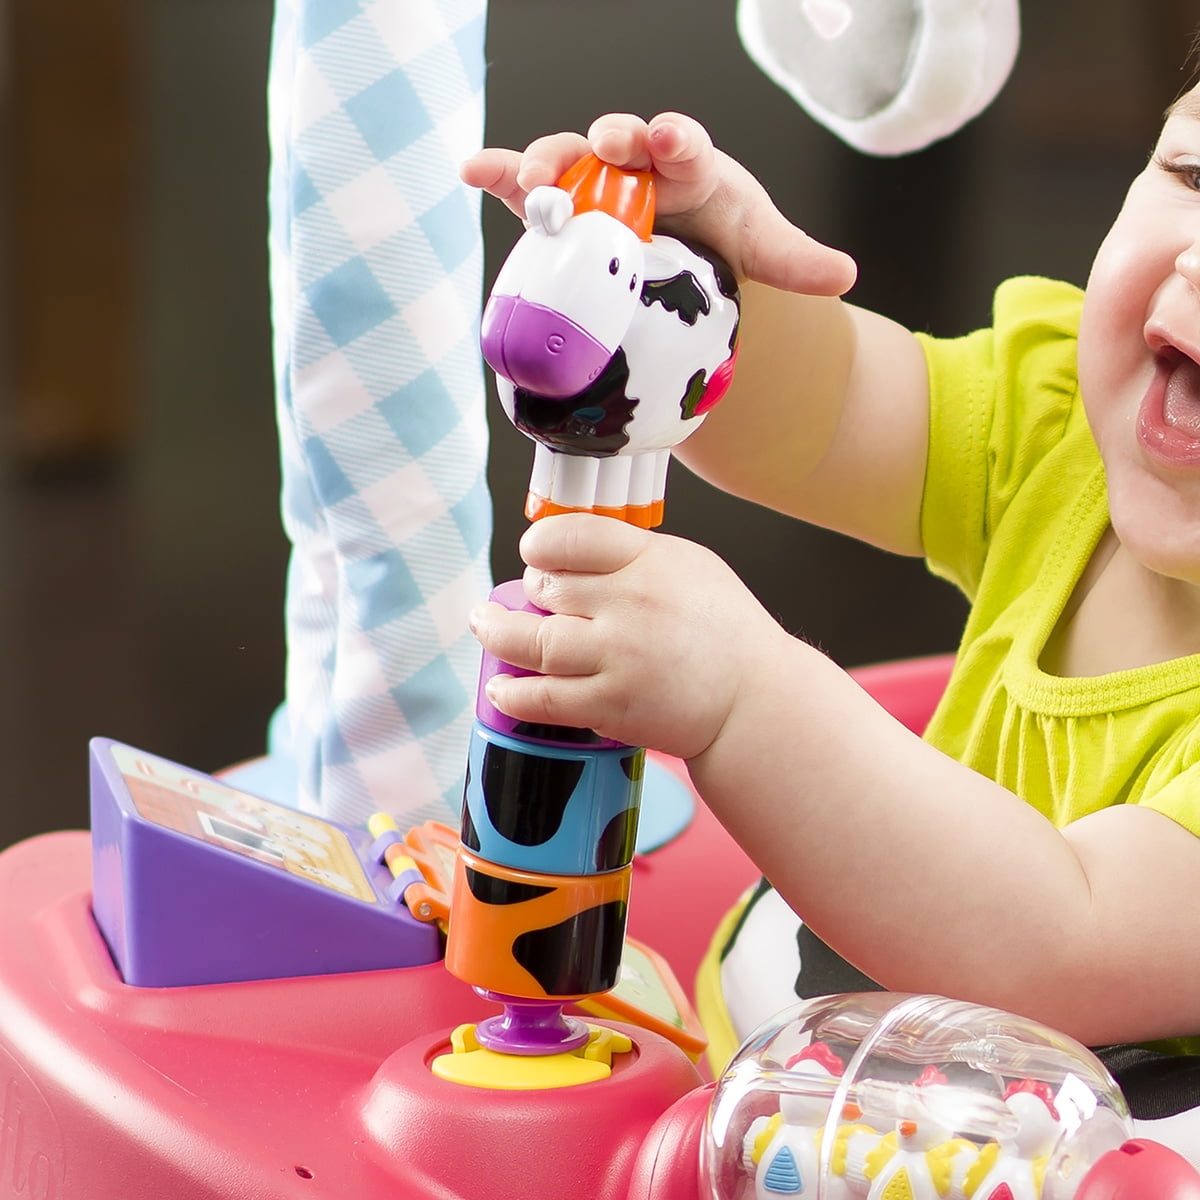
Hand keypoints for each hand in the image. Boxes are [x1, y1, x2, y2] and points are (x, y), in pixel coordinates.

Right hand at [460, 112, 855, 295]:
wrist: (679, 245)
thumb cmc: (719, 233)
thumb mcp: (757, 244)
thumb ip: (793, 258)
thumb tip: (845, 275)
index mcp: (690, 165)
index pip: (687, 146)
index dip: (679, 140)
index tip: (674, 139)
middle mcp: (638, 164)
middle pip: (620, 142)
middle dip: (611, 142)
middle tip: (605, 146)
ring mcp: (595, 180)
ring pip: (568, 160)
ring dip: (548, 165)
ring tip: (531, 182)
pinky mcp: (558, 201)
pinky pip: (524, 185)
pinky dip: (499, 174)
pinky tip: (471, 170)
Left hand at [468, 512, 790, 758]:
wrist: (755, 698)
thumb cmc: (724, 631)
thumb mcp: (688, 565)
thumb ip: (629, 553)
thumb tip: (566, 552)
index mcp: (650, 560)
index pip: (570, 536)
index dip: (540, 544)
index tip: (534, 554)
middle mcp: (631, 604)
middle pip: (547, 587)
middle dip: (530, 592)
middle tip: (531, 599)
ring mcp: (619, 657)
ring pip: (534, 640)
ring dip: (499, 634)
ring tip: (485, 627)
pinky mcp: (612, 705)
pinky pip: (545, 698)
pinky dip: (515, 692)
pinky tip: (500, 685)